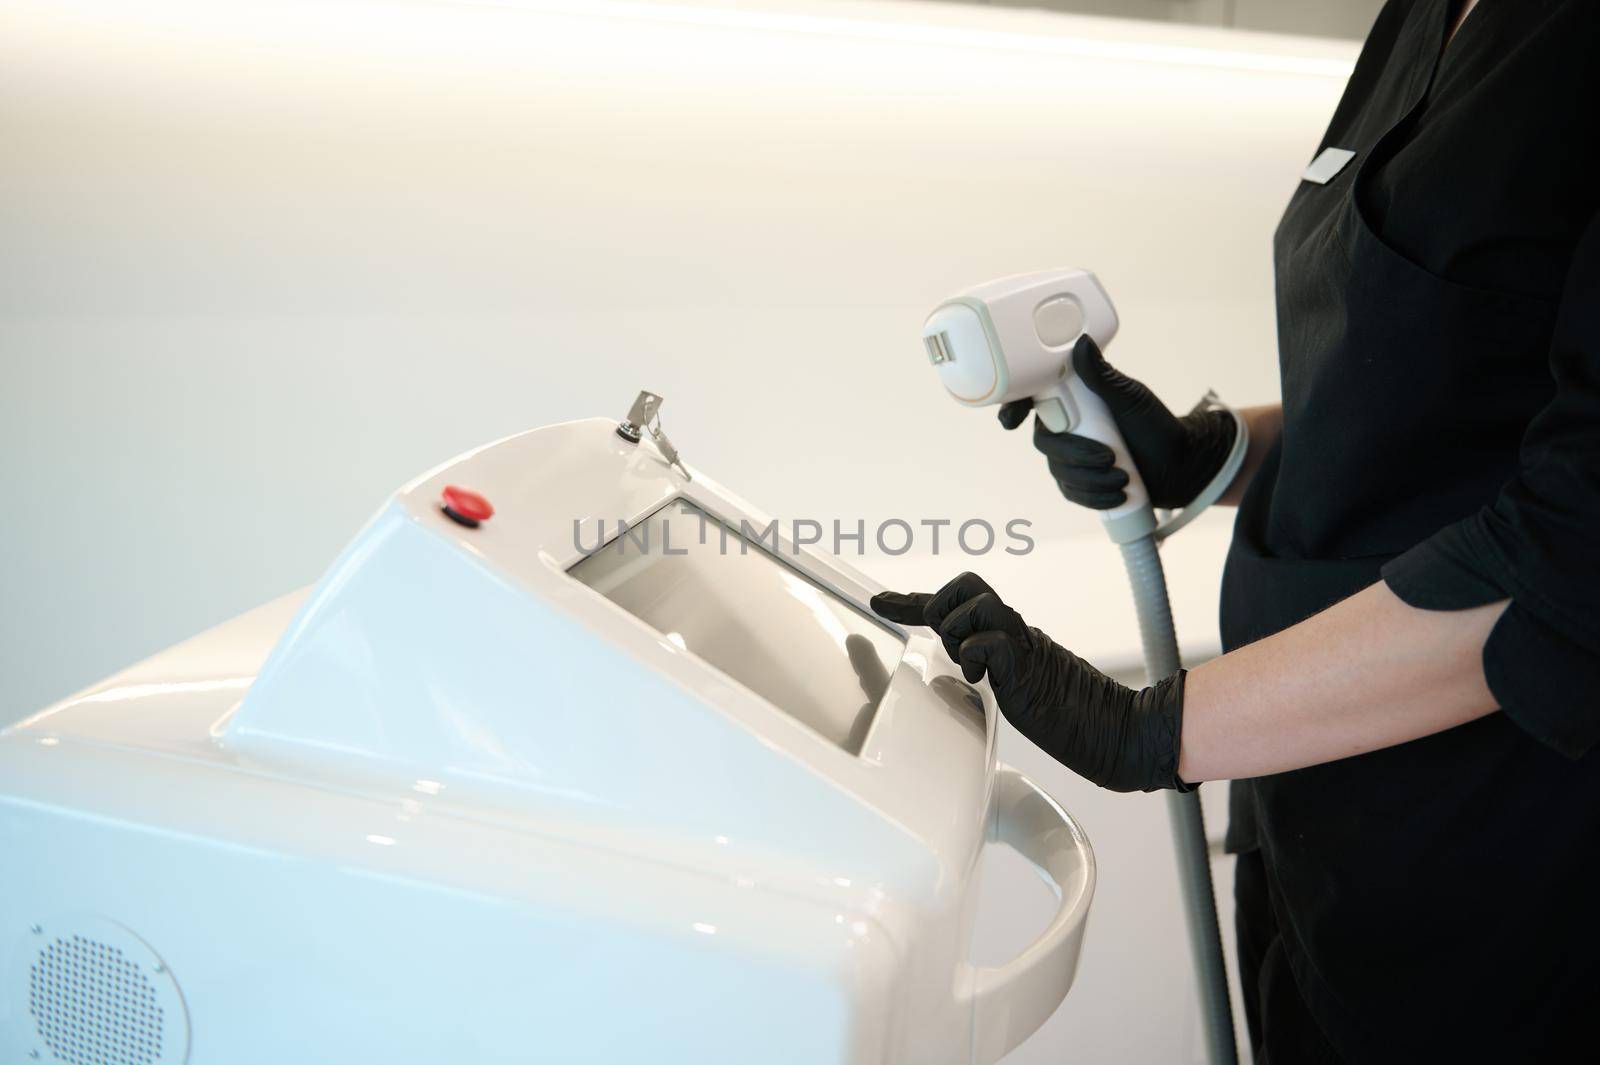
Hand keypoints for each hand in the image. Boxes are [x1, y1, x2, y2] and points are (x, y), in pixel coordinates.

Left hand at [870, 572, 1188, 792]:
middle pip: (964, 585)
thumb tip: (967, 667)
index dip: (913, 601)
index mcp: (1012, 635)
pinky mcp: (1026, 665)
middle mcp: (1015, 630)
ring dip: (959, 636)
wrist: (1120, 732)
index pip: (958, 603)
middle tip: (953, 648)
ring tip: (976, 670)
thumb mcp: (1020, 686)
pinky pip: (985, 642)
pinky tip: (983, 679)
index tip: (880, 601)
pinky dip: (974, 657)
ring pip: (971, 606)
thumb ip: (995, 668)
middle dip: (942, 610)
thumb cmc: (1075, 717)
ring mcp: (1021, 644)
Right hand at [998, 336, 1235, 510]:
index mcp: (1072, 401)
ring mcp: (1069, 458)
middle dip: (1075, 454)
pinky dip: (1094, 496)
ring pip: (1059, 471)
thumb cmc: (1155, 426)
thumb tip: (1081, 342)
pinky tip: (1116, 495)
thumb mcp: (1129, 398)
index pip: (1031, 400)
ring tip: (1122, 478)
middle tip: (1109, 457)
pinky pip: (1072, 493)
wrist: (1177, 464)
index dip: (1014, 408)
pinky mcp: (1079, 484)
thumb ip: (1102, 376)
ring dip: (1090, 478)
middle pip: (1045, 443)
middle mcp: (1065, 427)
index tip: (1014, 421)